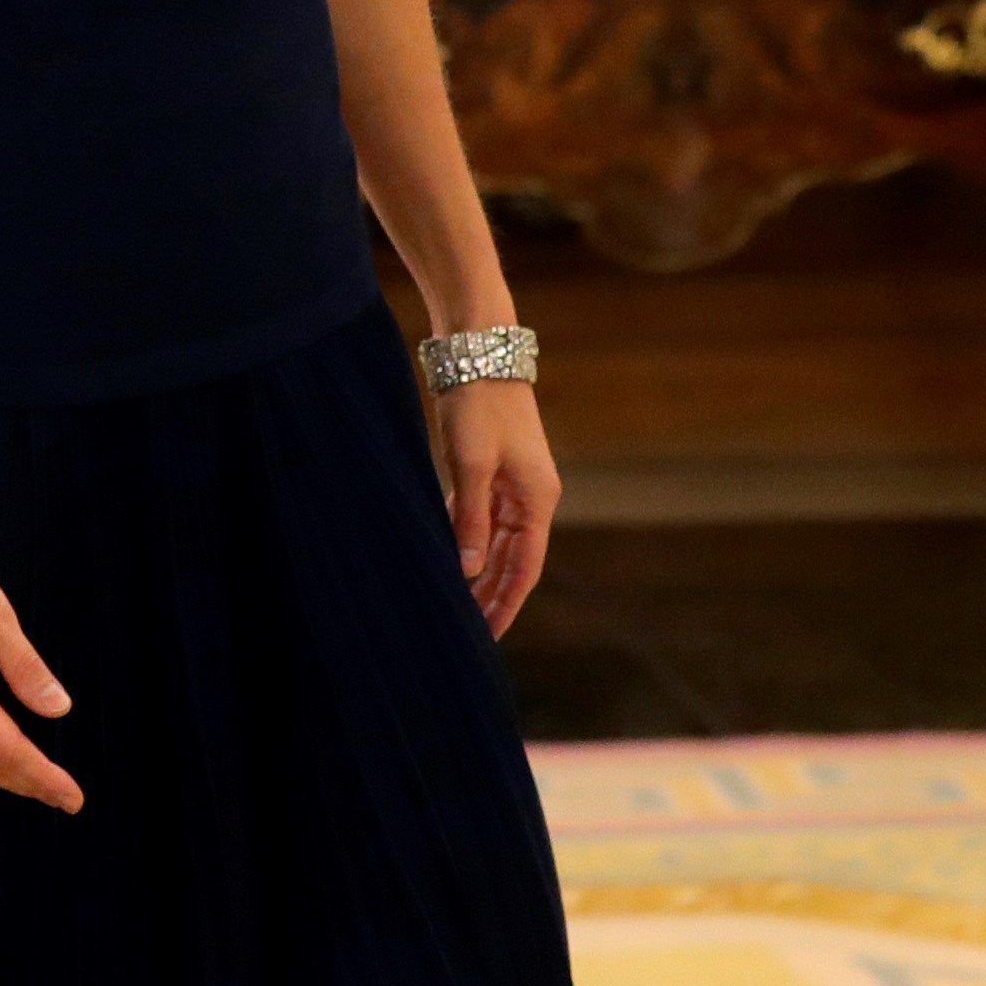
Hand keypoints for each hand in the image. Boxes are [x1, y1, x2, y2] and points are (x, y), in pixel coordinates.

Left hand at [435, 378, 561, 635]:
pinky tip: (447, 557)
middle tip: (463, 630)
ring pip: (496, 541)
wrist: (478, 350)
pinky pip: (482, 517)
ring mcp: (513, 483)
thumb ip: (471, 518)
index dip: (506, 603)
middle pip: (513, 560)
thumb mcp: (471, 464)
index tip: (486, 635)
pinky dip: (467, 539)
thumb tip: (469, 568)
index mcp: (538, 499)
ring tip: (453, 602)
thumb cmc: (478, 405)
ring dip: (477, 570)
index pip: (525, 568)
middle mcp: (531, 497)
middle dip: (490, 595)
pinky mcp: (492, 470)